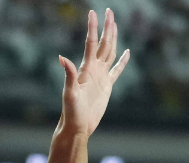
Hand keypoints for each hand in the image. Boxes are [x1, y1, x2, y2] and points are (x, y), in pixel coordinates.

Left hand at [57, 8, 129, 137]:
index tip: (93, 13)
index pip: (90, 43)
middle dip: (106, 28)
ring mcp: (101, 77)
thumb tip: (62, 58)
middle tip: (110, 11)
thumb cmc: (71, 111)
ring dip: (112, 39)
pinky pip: (117, 70)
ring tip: (115, 24)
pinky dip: (122, 61)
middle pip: (103, 44)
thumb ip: (68, 75)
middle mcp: (93, 69)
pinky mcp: (107, 86)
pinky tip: (126, 52)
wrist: (77, 125)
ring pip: (109, 53)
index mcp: (85, 69)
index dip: (92, 28)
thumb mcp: (69, 93)